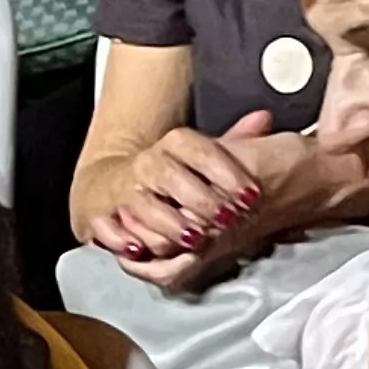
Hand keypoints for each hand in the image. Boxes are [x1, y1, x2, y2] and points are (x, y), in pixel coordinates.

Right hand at [85, 114, 276, 280]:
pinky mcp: (102, 214)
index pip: (202, 151)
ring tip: (195, 239)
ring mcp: (124, 189)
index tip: (252, 195)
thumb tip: (265, 118)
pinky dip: (123, 239)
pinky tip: (141, 250)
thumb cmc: (171, 173)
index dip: (228, 173)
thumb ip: (235, 140)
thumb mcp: (202, 155)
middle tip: (228, 220)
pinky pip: (110, 226)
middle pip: (173, 178)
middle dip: (203, 201)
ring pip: (145, 204)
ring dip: (170, 224)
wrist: (113, 184)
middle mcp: (148, 162)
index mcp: (174, 143)